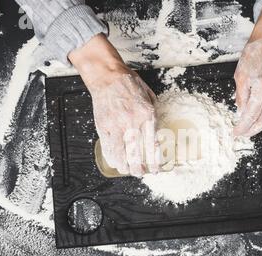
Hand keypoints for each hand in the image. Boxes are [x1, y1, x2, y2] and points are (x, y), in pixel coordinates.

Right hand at [69, 34, 158, 176]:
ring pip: (120, 154)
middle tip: (141, 173)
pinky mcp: (103, 126)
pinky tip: (116, 162)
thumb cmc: (129, 84)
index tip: (156, 169)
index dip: (154, 161)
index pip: (152, 145)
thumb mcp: (150, 97)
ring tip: (128, 170)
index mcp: (147, 115)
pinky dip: (112, 158)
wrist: (108, 76)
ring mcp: (116, 125)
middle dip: (139, 169)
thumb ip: (154, 115)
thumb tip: (158, 132)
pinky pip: (108, 147)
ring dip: (125, 166)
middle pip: (136, 154)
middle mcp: (132, 122)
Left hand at [234, 4, 261, 136]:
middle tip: (243, 134)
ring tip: (250, 129)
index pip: (251, 114)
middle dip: (252, 130)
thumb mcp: (240, 76)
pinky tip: (260, 119)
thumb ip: (241, 97)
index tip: (236, 132)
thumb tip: (240, 114)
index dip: (243, 126)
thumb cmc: (254, 55)